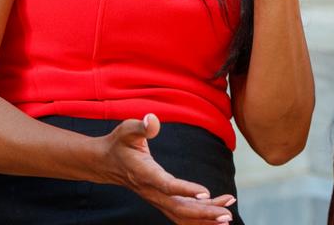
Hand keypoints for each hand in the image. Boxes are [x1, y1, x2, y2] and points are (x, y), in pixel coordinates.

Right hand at [97, 114, 235, 223]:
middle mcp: (151, 191)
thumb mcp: (127, 129)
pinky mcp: (162, 200)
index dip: (185, 190)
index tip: (206, 192)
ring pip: (182, 215)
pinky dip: (200, 216)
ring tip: (228, 216)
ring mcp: (157, 199)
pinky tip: (218, 210)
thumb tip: (152, 119)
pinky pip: (182, 213)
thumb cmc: (120, 143)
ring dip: (205, 219)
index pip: (166, 185)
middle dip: (204, 213)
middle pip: (179, 208)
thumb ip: (141, 126)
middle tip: (227, 214)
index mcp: (145, 173)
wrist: (106, 162)